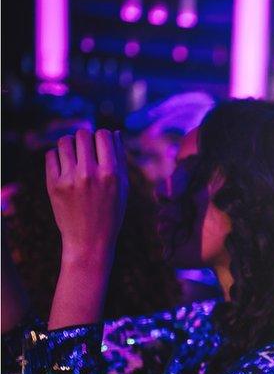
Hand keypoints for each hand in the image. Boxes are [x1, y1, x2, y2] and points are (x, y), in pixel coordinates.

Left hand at [45, 129, 127, 261]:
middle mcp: (90, 174)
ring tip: (74, 156)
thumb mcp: (123, 187)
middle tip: (86, 151)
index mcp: (111, 173)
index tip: (101, 146)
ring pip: (64, 141)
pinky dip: (57, 157)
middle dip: (85, 138)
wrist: (90, 240)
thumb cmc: (111, 212)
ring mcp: (70, 179)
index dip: (102, 137)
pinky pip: (51, 156)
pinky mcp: (53, 185)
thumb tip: (113, 133)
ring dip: (70, 145)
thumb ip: (120, 159)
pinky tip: (64, 167)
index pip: (102, 135)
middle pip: (82, 134)